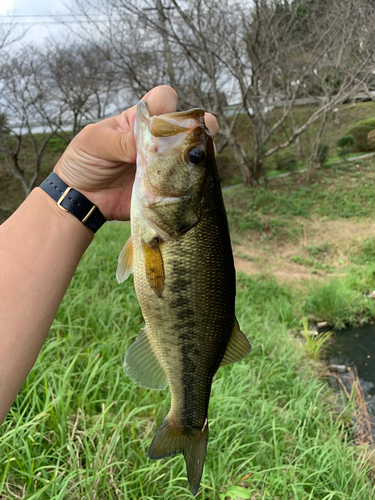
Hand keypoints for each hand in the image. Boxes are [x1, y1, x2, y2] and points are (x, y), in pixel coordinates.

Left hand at [54, 85, 218, 220]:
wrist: (82, 199)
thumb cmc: (84, 162)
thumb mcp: (95, 143)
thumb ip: (122, 140)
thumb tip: (151, 144)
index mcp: (139, 121)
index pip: (164, 100)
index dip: (167, 105)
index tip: (160, 122)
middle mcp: (156, 140)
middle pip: (189, 125)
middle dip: (197, 127)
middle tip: (188, 142)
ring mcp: (164, 164)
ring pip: (193, 154)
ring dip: (197, 156)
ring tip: (187, 165)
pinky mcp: (165, 187)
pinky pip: (185, 183)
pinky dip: (189, 183)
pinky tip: (182, 185)